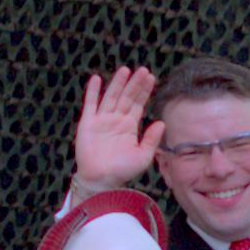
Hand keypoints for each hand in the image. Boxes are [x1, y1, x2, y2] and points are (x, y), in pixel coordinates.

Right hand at [70, 67, 158, 196]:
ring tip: (125, 70)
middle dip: (135, 84)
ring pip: (111, 97)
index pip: (138, 104)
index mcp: (129, 126)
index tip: (151, 78)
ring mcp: (101, 120)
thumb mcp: (143, 156)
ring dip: (117, 83)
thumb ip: (151, 139)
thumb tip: (161, 122)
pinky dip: (93, 92)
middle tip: (143, 70)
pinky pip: (90, 104)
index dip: (145, 91)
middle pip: (127, 97)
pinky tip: (97, 79)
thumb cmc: (123, 170)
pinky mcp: (88, 123)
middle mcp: (116, 120)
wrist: (101, 179)